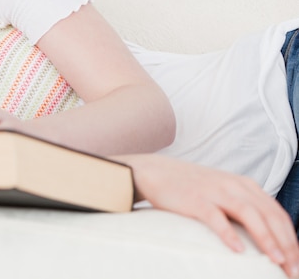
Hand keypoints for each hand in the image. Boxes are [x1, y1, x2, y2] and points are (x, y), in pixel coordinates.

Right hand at [119, 154, 298, 277]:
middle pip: (269, 215)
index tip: (297, 262)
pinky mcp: (195, 200)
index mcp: (245, 185)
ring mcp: (214, 192)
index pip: (278, 213)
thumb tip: (267, 236)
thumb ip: (244, 206)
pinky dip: (229, 234)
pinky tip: (238, 250)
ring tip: (276, 261)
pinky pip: (216, 217)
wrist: (156, 172)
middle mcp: (234, 186)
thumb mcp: (223, 191)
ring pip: (249, 214)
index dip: (292, 239)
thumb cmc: (190, 187)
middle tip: (293, 270)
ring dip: (266, 239)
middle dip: (286, 244)